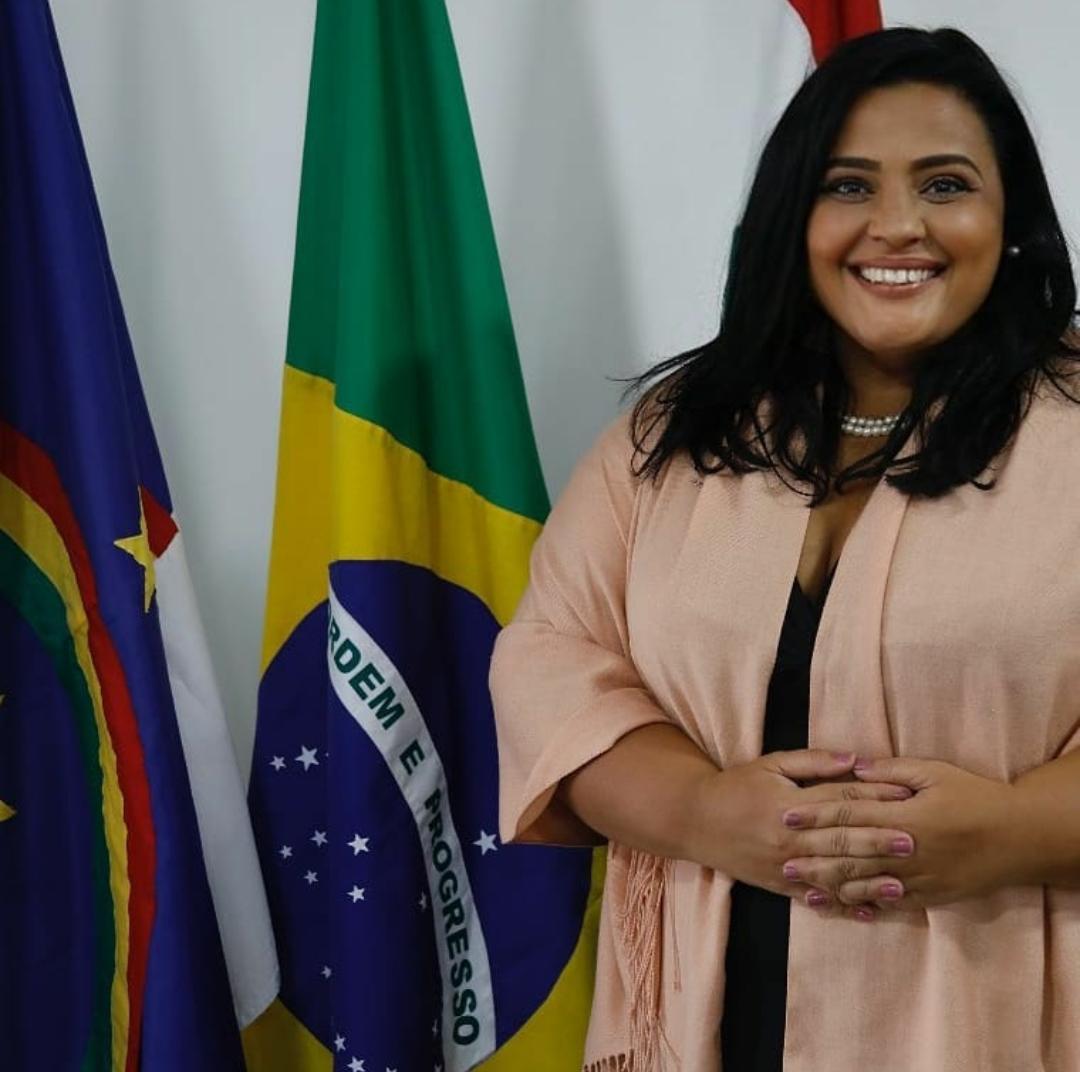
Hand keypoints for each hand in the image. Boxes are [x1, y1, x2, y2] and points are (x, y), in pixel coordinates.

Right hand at [695, 749, 913, 906]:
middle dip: (879, 840)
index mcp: (787, 804)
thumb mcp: (769, 764)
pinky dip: (843, 906)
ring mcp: (785, 867)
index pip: (838, 799)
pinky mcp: (780, 887)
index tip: (906, 795)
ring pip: (833, 875)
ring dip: (869, 880)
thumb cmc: (736, 786)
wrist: (695, 821)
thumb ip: (813, 761)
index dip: (873, 796)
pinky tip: (869, 911)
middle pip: (841, 839)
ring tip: (903, 883)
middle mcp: (788, 838)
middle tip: (916, 841)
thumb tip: (855, 758)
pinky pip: (816, 899)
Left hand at [779, 756, 1016, 915]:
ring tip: (801, 885)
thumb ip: (892, 769)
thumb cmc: (975, 797)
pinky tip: (841, 906)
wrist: (1018, 837)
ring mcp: (917, 877)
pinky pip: (890, 903)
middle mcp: (907, 850)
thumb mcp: (935, 772)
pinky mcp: (929, 896)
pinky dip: (863, 905)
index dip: (816, 814)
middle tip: (781, 857)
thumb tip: (853, 766)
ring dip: (831, 885)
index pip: (850, 814)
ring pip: (866, 883)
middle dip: (814, 855)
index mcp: (904, 815)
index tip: (786, 813)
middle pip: (851, 853)